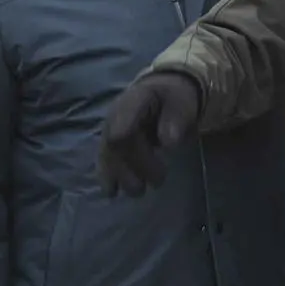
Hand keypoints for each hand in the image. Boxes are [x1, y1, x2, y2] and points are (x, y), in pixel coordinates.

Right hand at [97, 68, 200, 196]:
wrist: (161, 93)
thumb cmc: (172, 98)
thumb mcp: (181, 101)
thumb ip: (176, 118)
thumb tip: (169, 143)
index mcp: (134, 100)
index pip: (123, 119)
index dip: (127, 140)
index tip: (146, 162)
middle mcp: (115, 116)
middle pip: (117, 145)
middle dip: (137, 166)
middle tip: (159, 181)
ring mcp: (108, 131)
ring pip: (107, 157)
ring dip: (122, 177)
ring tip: (140, 190)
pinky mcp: (108, 146)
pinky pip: (102, 161)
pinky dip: (108, 178)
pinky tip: (112, 192)